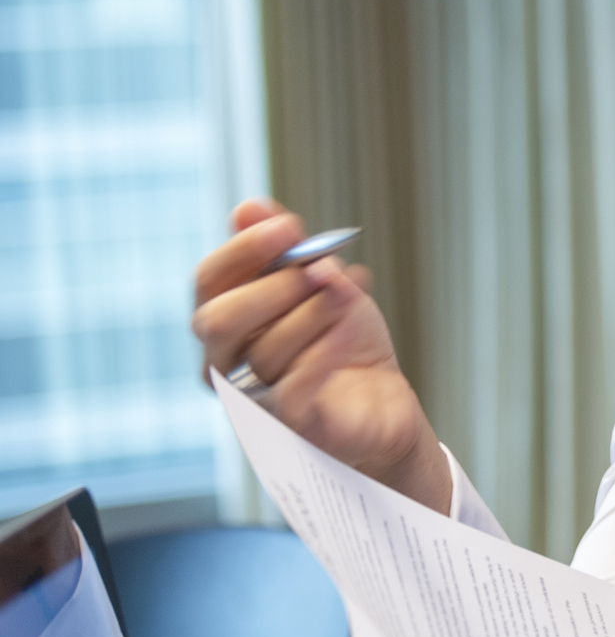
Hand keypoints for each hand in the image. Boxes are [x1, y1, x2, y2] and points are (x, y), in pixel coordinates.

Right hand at [192, 198, 449, 510]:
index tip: (290, 227)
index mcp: (224, 323)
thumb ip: (284, 252)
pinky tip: (350, 333)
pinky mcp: (288, 429)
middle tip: (320, 269)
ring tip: (351, 296)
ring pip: (264, 351)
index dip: (244, 250)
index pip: (208, 281)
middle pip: (216, 320)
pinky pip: (292, 391)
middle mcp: (223, 365)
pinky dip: (323, 353)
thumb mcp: (321, 287)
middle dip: (272, 287)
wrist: (383, 403)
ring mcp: (251, 402)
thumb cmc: (343, 343)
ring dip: (314, 314)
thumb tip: (249, 207)